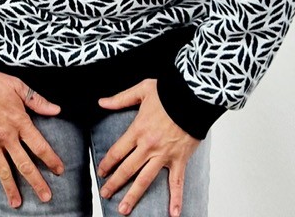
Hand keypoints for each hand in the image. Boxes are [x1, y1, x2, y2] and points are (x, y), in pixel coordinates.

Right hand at [0, 68, 63, 207]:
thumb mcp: (18, 86)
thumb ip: (37, 101)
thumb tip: (56, 110)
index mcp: (19, 122)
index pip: (39, 146)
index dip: (51, 159)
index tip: (59, 170)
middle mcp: (6, 136)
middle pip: (24, 164)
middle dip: (36, 182)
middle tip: (46, 196)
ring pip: (3, 170)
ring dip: (10, 188)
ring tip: (17, 203)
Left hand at [97, 79, 199, 216]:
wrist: (193, 96)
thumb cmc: (169, 91)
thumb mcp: (142, 90)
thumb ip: (120, 99)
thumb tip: (102, 102)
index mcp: (138, 130)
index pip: (117, 151)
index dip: (107, 163)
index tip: (101, 172)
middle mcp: (148, 146)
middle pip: (127, 169)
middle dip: (114, 183)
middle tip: (105, 194)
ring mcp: (164, 155)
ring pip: (145, 180)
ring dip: (133, 196)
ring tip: (123, 210)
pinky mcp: (180, 160)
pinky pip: (177, 183)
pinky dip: (176, 199)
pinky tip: (173, 215)